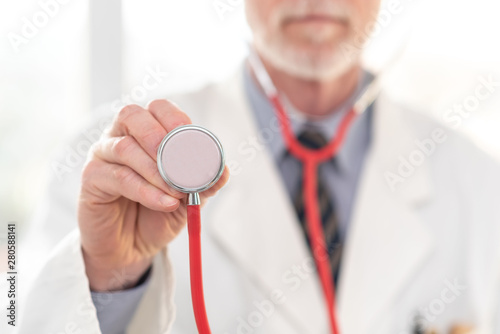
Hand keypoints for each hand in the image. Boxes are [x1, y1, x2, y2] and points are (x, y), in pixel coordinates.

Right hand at [78, 99, 228, 290]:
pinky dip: (147, 191)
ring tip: (177, 193)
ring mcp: (102, 155)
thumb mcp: (188, 197)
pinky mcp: (92, 179)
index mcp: (145, 132)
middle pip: (132, 116)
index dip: (176, 120)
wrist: (132, 246)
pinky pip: (119, 178)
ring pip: (125, 148)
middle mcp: (119, 136)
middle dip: (160, 137)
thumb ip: (204, 182)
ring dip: (157, 171)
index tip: (194, 143)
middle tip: (181, 163)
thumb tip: (223, 172)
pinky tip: (165, 204)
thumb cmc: (157, 213)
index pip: (158, 108)